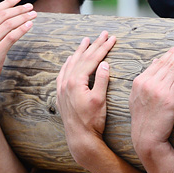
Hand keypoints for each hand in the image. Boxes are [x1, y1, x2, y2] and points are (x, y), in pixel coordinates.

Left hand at [56, 32, 115, 160]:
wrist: (80, 139)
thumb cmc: (92, 121)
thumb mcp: (100, 100)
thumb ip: (102, 80)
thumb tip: (104, 63)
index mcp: (76, 82)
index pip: (92, 59)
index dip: (103, 47)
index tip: (112, 38)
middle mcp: (66, 82)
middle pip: (82, 58)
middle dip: (94, 45)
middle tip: (103, 34)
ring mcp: (62, 88)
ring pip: (71, 63)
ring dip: (80, 51)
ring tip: (86, 41)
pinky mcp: (61, 94)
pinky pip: (63, 72)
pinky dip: (69, 63)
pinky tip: (71, 60)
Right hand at [130, 40, 173, 153]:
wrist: (146, 137)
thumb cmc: (143, 118)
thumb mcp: (138, 97)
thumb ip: (146, 79)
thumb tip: (155, 61)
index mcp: (139, 81)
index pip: (158, 62)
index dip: (170, 52)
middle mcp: (148, 83)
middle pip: (168, 63)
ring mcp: (158, 90)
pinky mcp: (169, 99)